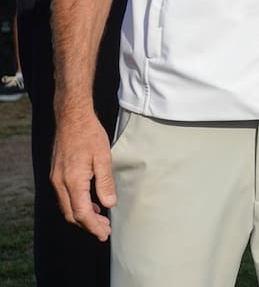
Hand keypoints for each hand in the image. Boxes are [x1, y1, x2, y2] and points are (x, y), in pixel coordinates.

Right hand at [51, 111, 115, 240]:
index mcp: (72, 180)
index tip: (105, 234)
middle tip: (105, 231)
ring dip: (83, 216)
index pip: (81, 213)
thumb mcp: (103, 157)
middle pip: (72, 214)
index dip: (93, 226)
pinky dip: (78, 205)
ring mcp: (56, 179)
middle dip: (88, 225)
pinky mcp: (57, 174)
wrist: (72, 119)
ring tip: (101, 220)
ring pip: (67, 207)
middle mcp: (60, 183)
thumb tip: (108, 204)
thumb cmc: (90, 135)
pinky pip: (66, 197)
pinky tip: (92, 204)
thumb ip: (105, 182)